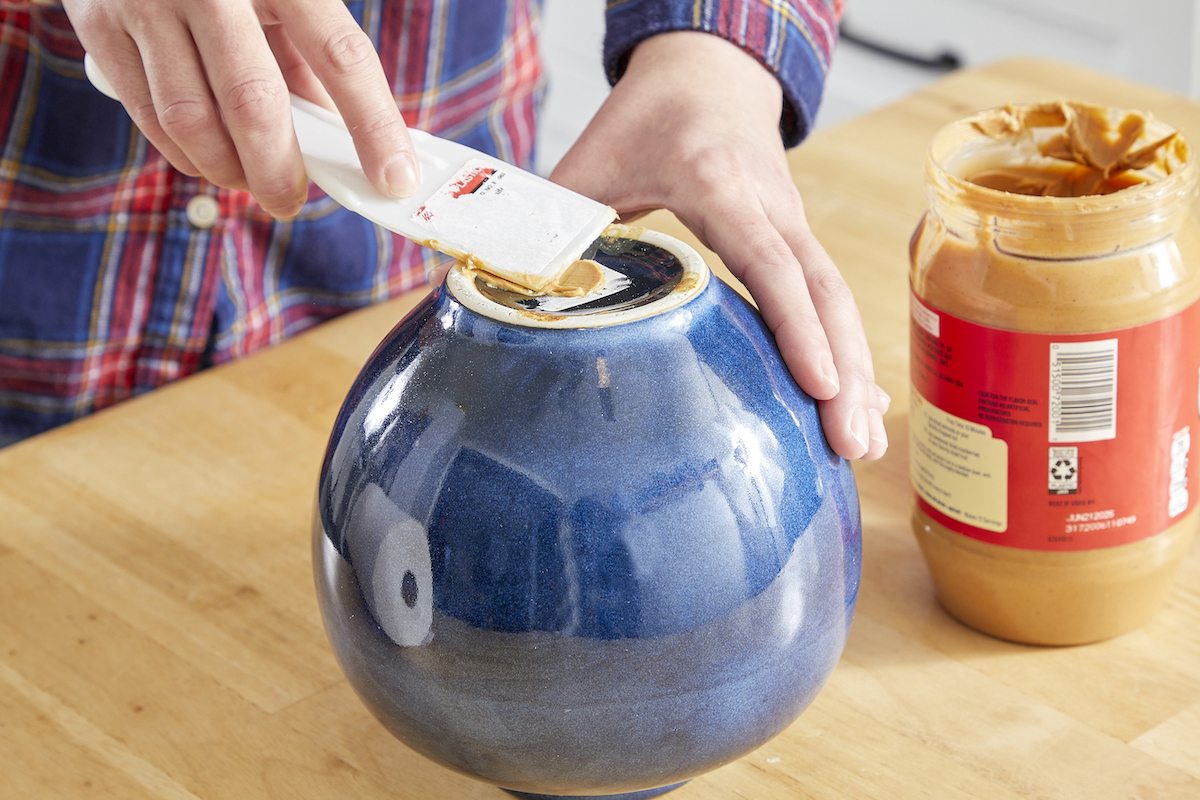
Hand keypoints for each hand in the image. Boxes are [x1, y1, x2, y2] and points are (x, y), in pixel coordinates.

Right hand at [62, 0, 419, 217]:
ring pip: (192, 121)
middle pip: (255, 103)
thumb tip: (343, 147)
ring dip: (228, 170)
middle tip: (290, 200)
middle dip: (279, 171)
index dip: (372, 127)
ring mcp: (148, 3)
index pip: (340, 56)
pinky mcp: (99, 26)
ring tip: (246, 179)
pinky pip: (149, 118)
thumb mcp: (282, 0)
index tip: (394, 180)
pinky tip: (206, 157)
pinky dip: (185, 155)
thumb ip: (310, 64)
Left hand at [550, 31, 887, 460]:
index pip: (768, 261)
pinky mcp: (797, 240)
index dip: (796, 325)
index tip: (820, 386)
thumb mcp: (592, 161)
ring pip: (836, 298)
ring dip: (857, 370)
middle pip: (822, 290)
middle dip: (845, 369)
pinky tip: (856, 403)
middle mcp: (770, 204)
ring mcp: (793, 222)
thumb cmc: (644, 118)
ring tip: (863, 445)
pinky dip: (846, 349)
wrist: (706, 74)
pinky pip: (829, 296)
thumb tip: (505, 297)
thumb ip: (558, 226)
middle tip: (854, 446)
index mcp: (719, 183)